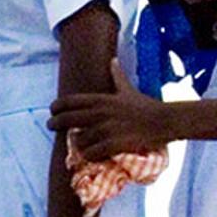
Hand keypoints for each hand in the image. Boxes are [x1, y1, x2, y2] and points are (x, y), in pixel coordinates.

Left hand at [52, 89, 179, 164]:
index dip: (57, 106)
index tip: (52, 111)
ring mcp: (106, 129)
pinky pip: (90, 153)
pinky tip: (93, 154)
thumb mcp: (129, 90)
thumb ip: (118, 77)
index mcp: (102, 99)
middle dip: (55, 123)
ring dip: (78, 143)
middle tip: (52, 126)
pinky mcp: (113, 144)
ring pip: (78, 140)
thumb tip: (113, 60)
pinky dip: (89, 155)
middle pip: (67, 119)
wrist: (164, 121)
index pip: (70, 101)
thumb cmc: (146, 106)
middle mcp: (101, 113)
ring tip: (80, 143)